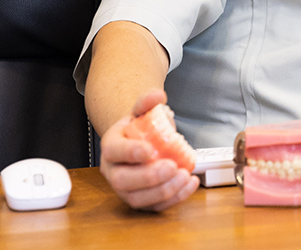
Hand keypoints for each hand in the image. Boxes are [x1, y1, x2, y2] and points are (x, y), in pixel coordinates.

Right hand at [98, 89, 198, 211]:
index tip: (150, 150)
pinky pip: (154, 206)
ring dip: (163, 191)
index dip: (131, 152)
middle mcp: (114, 171)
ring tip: (184, 176)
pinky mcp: (141, 200)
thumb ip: (147, 102)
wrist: (139, 143)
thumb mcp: (141, 112)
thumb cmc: (139, 129)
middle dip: (148, 177)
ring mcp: (126, 189)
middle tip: (172, 167)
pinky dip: (174, 199)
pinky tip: (190, 185)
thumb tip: (157, 94)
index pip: (115, 151)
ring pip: (137, 198)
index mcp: (111, 147)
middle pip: (123, 181)